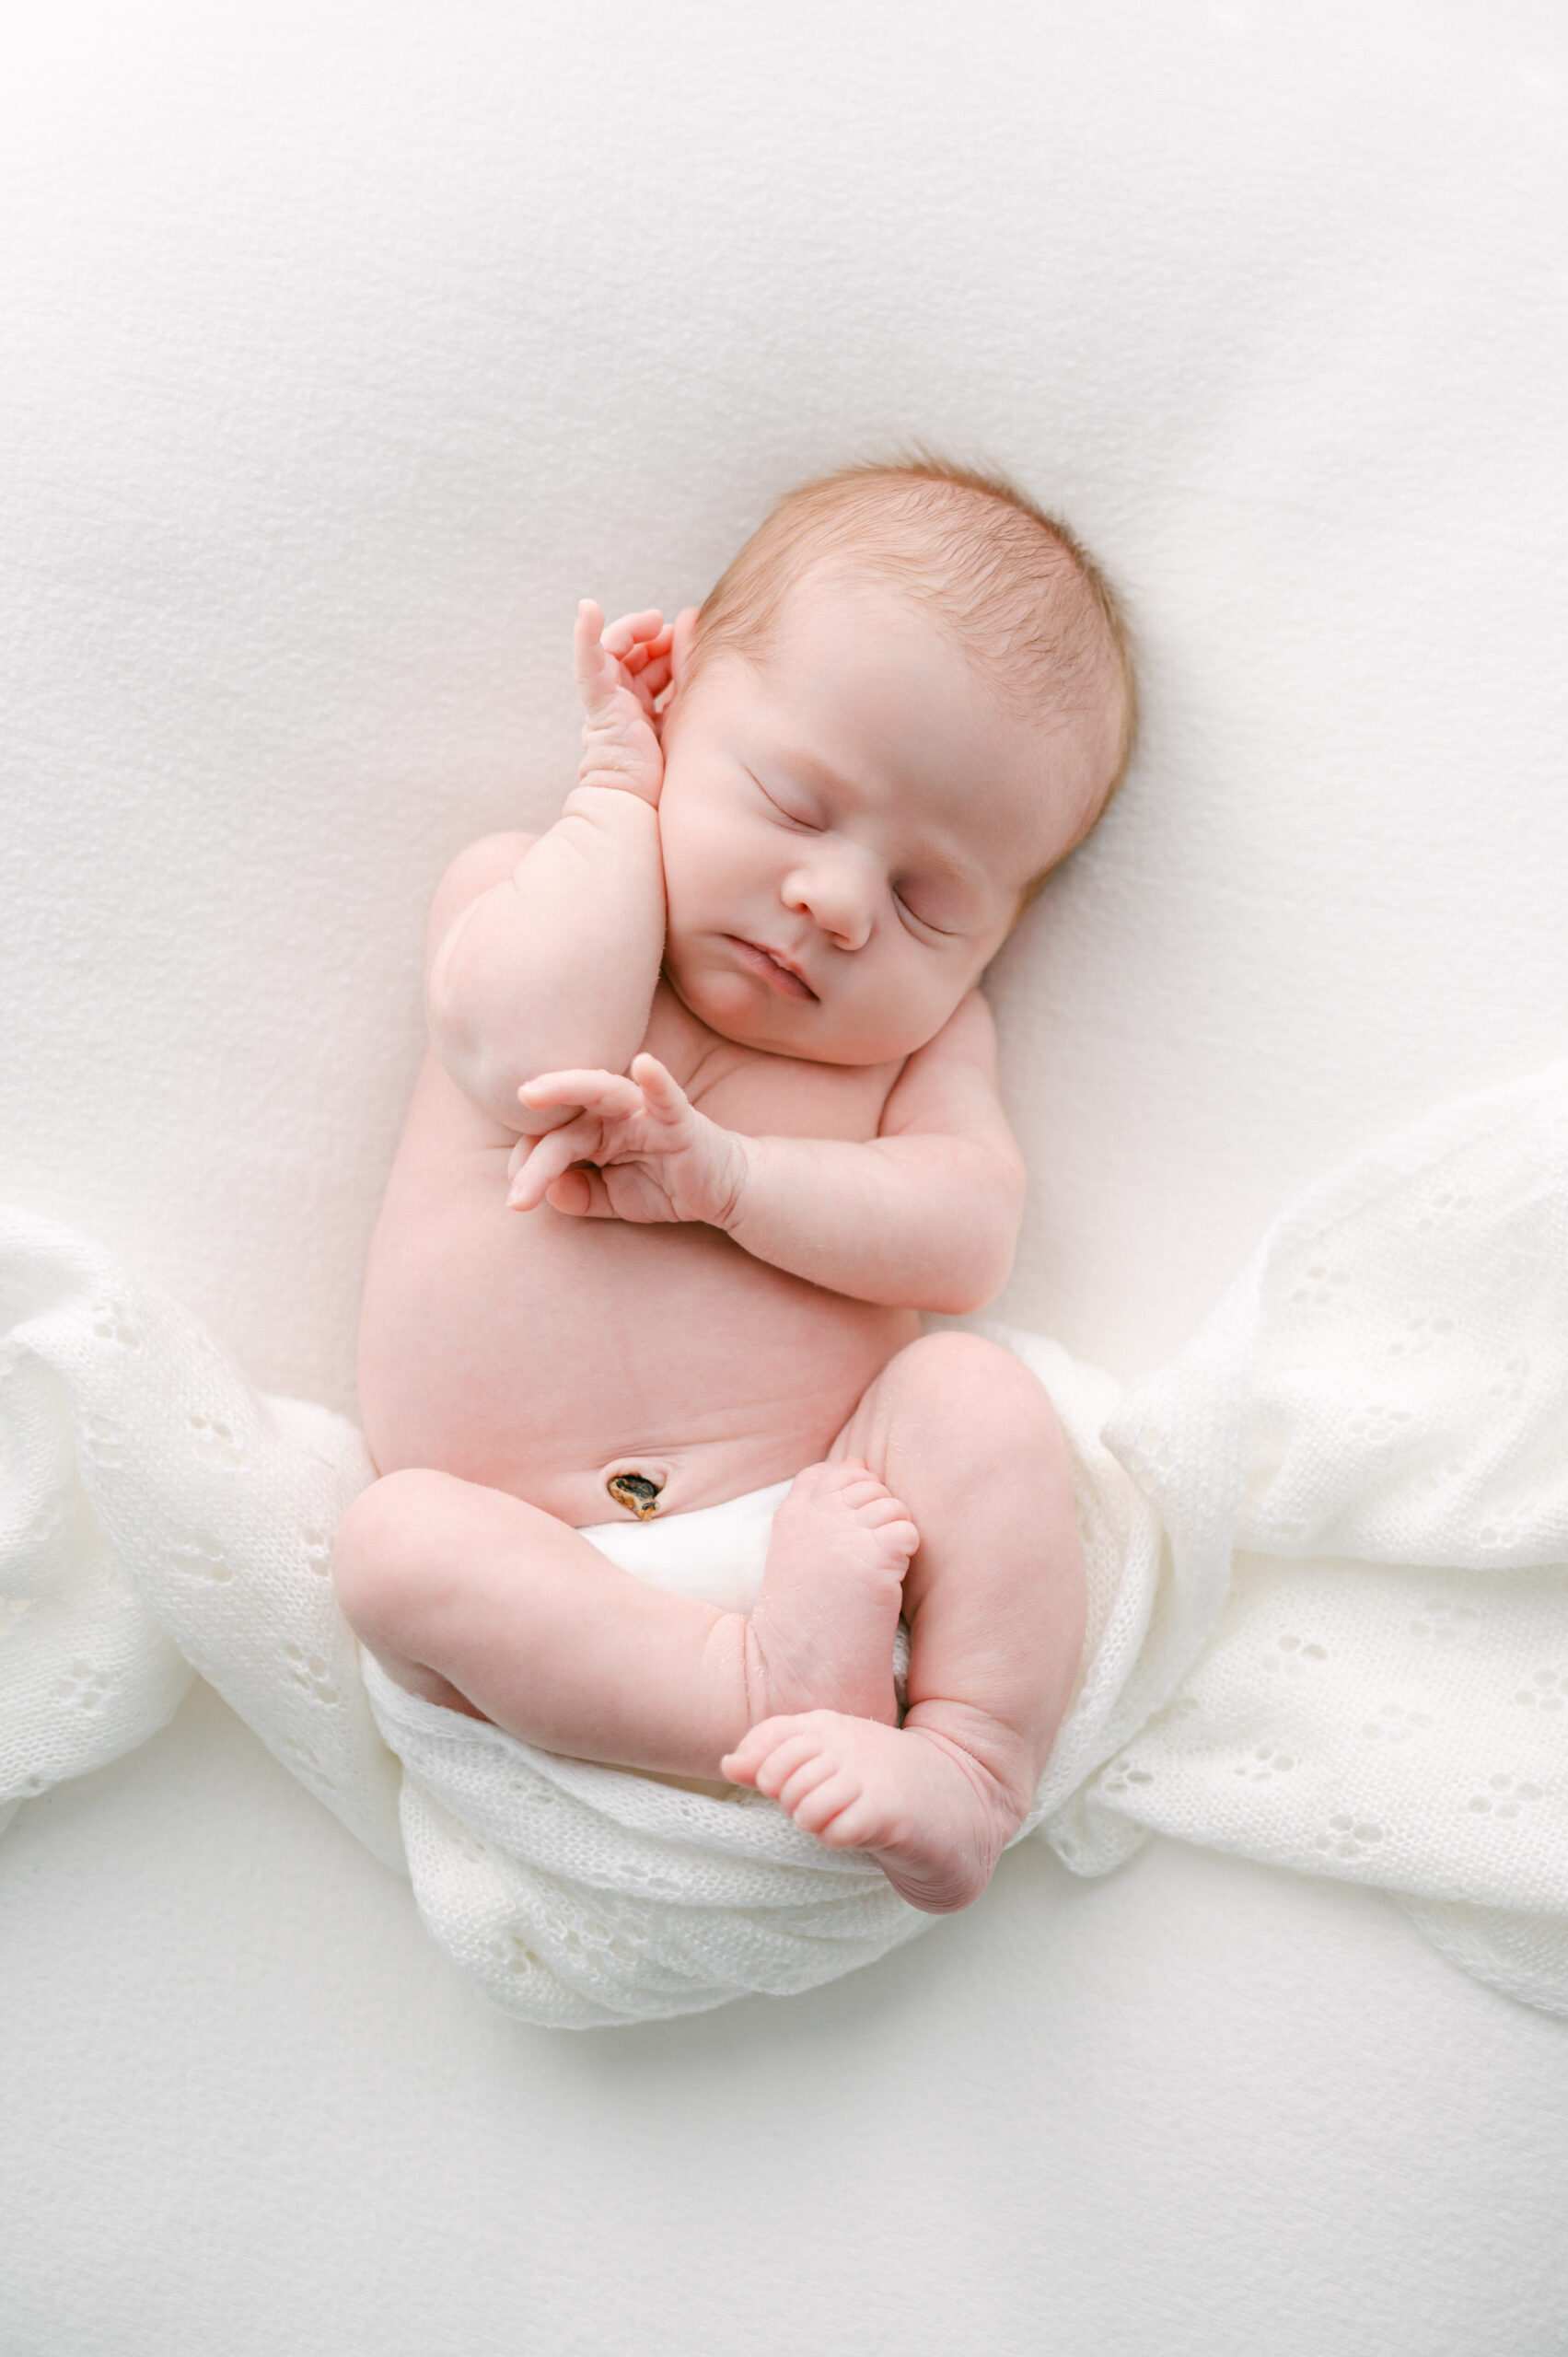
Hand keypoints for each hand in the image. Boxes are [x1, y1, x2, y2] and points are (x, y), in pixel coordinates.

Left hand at [506, 1054, 752, 1227]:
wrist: (722, 1190)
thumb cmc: (665, 1185)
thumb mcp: (613, 1199)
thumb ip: (580, 1196)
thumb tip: (550, 1192)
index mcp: (594, 1129)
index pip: (552, 1140)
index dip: (530, 1165)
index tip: (518, 1197)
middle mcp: (614, 1113)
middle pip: (568, 1117)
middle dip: (534, 1134)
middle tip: (508, 1160)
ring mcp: (646, 1112)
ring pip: (602, 1093)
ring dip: (566, 1087)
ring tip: (531, 1092)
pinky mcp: (680, 1120)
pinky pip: (668, 1097)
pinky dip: (657, 1080)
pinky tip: (645, 1064)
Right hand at [573, 601, 687, 805]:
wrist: (642, 807)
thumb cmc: (666, 774)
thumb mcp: (684, 720)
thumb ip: (688, 686)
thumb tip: (699, 647)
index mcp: (640, 710)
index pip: (651, 665)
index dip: (666, 646)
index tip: (686, 636)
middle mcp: (621, 703)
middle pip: (633, 654)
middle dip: (651, 635)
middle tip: (669, 627)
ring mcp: (608, 702)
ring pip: (614, 651)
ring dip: (632, 629)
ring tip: (652, 622)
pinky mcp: (599, 704)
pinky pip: (588, 665)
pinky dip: (586, 636)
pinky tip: (588, 610)